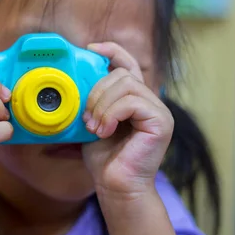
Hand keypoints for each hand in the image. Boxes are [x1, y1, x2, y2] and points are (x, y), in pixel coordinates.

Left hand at [82, 42, 173, 199]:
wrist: (115, 185)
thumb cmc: (103, 156)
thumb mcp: (91, 120)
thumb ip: (91, 99)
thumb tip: (72, 76)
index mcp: (134, 97)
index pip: (127, 62)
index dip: (111, 50)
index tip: (90, 48)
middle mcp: (150, 100)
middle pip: (121, 73)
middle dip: (96, 92)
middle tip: (86, 118)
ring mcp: (158, 110)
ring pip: (125, 85)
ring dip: (102, 105)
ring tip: (94, 127)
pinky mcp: (161, 121)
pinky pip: (132, 102)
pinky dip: (111, 114)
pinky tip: (104, 131)